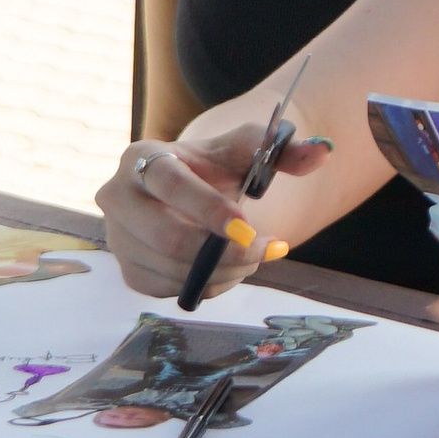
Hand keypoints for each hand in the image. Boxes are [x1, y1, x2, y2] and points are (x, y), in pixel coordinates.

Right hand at [96, 125, 330, 295]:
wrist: (191, 187)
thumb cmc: (216, 165)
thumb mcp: (247, 147)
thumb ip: (283, 148)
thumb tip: (321, 152)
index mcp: (142, 156)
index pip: (171, 185)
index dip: (209, 209)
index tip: (248, 228)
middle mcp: (117, 196)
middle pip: (167, 237)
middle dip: (223, 252)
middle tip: (264, 250)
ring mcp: (119, 238)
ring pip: (171, 269)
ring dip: (222, 271)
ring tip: (254, 255)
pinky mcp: (128, 270)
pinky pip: (168, 290)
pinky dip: (207, 285)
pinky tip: (228, 267)